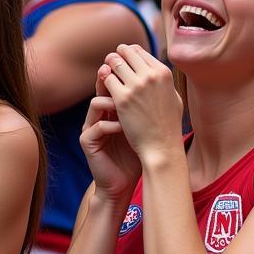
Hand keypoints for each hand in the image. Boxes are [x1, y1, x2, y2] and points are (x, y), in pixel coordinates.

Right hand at [80, 77, 141, 206]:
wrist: (124, 182)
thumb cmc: (137, 153)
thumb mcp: (143, 126)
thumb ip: (148, 107)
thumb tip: (166, 84)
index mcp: (111, 109)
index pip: (116, 85)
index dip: (125, 76)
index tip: (140, 70)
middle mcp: (98, 115)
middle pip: (102, 88)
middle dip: (114, 80)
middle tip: (128, 76)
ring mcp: (90, 127)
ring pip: (96, 103)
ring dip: (114, 103)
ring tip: (128, 106)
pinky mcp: (87, 141)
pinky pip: (96, 125)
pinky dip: (111, 124)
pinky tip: (124, 127)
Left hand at [99, 45, 183, 161]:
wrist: (161, 147)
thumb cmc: (168, 126)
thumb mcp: (174, 98)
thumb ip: (164, 82)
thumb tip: (155, 70)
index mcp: (164, 73)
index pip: (140, 51)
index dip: (129, 54)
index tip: (123, 61)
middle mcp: (151, 75)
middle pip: (126, 52)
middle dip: (117, 56)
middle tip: (111, 64)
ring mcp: (136, 86)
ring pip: (114, 62)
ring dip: (108, 67)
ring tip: (106, 74)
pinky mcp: (122, 98)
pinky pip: (107, 79)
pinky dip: (104, 82)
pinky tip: (104, 90)